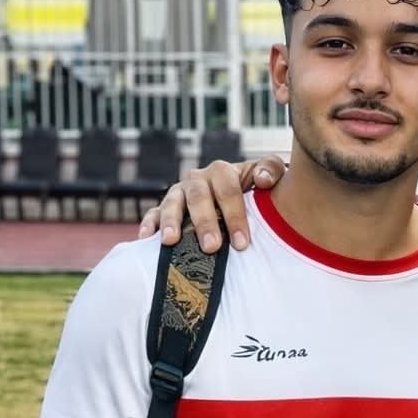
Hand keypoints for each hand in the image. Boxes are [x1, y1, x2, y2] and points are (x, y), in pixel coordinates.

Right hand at [137, 155, 285, 251]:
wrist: (242, 193)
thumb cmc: (257, 189)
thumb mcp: (269, 174)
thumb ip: (271, 170)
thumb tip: (263, 180)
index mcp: (222, 172)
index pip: (228, 191)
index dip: (235, 216)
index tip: (242, 243)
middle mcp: (197, 180)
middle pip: (199, 198)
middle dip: (205, 222)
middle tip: (211, 246)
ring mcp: (179, 193)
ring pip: (172, 203)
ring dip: (171, 221)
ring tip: (170, 241)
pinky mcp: (164, 207)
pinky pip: (153, 213)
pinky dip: (149, 223)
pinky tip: (145, 238)